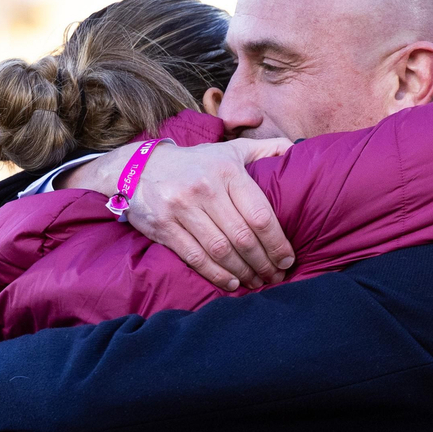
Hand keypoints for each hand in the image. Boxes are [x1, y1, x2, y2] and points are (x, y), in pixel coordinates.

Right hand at [75, 138, 294, 290]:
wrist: (138, 168)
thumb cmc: (195, 163)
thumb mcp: (228, 150)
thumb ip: (263, 149)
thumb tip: (294, 149)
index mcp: (226, 170)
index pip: (259, 213)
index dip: (277, 242)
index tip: (287, 260)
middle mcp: (205, 188)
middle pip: (242, 236)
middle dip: (263, 262)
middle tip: (275, 277)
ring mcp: (182, 208)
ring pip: (221, 250)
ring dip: (243, 271)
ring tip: (257, 282)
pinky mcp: (164, 226)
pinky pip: (195, 257)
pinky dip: (216, 274)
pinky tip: (232, 282)